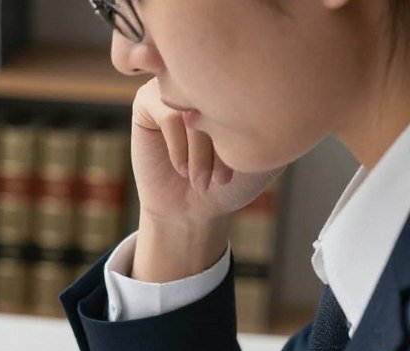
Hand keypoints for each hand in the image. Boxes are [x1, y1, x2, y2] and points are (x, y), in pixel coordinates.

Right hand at [130, 78, 283, 222]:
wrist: (190, 210)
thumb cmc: (231, 182)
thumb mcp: (264, 149)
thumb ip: (271, 114)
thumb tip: (262, 78)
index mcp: (242, 76)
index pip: (252, 82)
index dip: (249, 129)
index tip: (244, 169)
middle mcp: (208, 72)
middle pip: (221, 91)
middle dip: (223, 140)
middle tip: (222, 178)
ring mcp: (177, 83)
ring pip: (194, 104)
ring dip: (200, 150)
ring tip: (203, 179)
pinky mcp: (147, 100)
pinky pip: (168, 114)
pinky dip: (179, 148)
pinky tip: (182, 169)